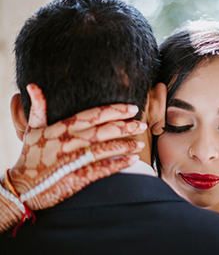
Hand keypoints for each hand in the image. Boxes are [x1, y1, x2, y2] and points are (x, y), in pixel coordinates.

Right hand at [6, 84, 146, 209]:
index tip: (132, 108)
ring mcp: (72, 160)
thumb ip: (38, 108)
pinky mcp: (75, 178)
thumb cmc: (29, 156)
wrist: (21, 188)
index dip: (114, 110)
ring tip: (140, 143)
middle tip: (142, 124)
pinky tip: (132, 160)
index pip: (92, 115)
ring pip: (104, 149)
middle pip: (103, 130)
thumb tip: (33, 85)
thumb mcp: (31, 130)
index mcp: (60, 128)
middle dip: (125, 126)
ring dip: (125, 145)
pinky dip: (118, 164)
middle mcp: (68, 142)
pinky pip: (101, 169)